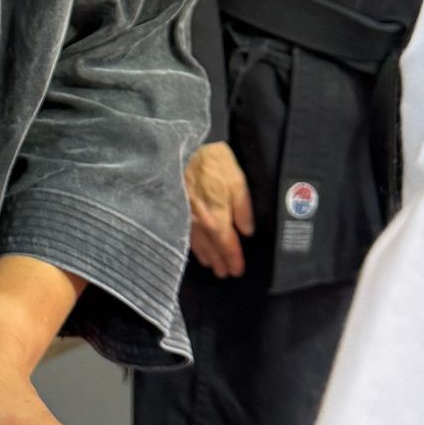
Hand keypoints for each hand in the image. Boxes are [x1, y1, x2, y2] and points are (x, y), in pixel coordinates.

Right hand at [187, 140, 254, 278]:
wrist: (181, 150)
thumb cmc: (212, 163)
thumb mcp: (237, 181)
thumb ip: (244, 208)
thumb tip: (248, 231)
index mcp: (217, 219)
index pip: (227, 246)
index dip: (234, 259)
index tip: (238, 271)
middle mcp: (199, 224)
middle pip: (211, 249)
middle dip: (220, 262)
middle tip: (226, 274)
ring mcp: (185, 219)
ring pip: (197, 245)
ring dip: (207, 257)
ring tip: (213, 266)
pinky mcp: (175, 211)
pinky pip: (185, 235)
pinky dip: (193, 246)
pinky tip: (195, 249)